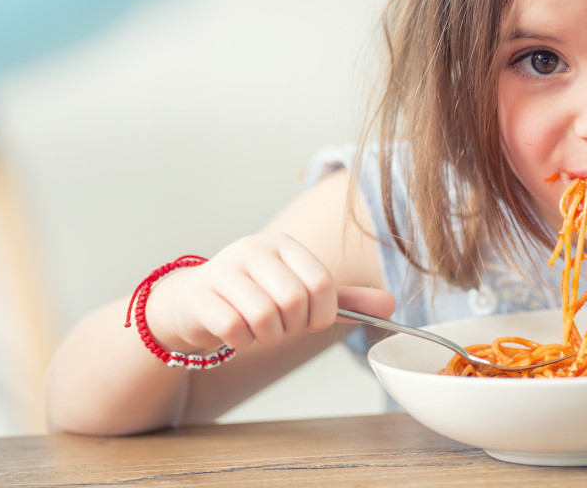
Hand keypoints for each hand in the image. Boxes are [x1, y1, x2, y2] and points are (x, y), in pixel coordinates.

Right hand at [143, 231, 394, 354]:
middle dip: (293, 327)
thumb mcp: (302, 292)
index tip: (310, 321)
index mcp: (284, 245)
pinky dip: (242, 342)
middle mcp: (254, 249)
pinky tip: (237, 334)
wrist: (195, 302)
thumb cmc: (256, 296)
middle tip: (281, 327)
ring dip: (267, 337)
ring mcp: (224, 268)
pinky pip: (234, 329)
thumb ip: (345, 299)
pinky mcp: (200, 294)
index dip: (322, 314)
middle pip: (294, 301)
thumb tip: (391, 305)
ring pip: (264, 316)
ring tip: (259, 329)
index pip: (322, 283)